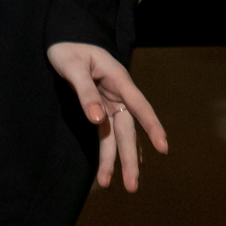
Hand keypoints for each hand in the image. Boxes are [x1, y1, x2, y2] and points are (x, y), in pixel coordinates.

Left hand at [46, 42, 168, 191]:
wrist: (61, 39)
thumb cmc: (69, 49)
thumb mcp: (73, 67)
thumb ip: (85, 92)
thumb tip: (97, 120)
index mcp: (118, 79)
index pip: (139, 105)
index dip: (152, 126)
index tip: (163, 147)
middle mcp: (118, 93)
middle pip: (128, 129)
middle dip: (130, 158)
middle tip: (133, 186)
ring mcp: (110, 102)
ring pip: (117, 135)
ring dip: (115, 159)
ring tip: (109, 184)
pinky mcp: (100, 108)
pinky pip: (105, 133)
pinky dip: (106, 150)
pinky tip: (109, 170)